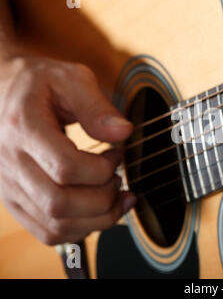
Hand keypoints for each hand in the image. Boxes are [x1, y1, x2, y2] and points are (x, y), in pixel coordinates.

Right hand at [0, 54, 135, 244]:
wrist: (1, 92)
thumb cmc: (37, 84)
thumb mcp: (70, 78)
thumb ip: (97, 106)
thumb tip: (123, 133)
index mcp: (22, 128)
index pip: (65, 167)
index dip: (102, 168)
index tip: (117, 154)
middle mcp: (10, 163)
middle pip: (59, 203)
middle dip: (103, 198)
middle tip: (118, 178)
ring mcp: (10, 186)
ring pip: (55, 225)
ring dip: (97, 219)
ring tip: (116, 196)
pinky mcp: (16, 199)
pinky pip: (47, 232)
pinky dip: (80, 229)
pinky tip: (98, 211)